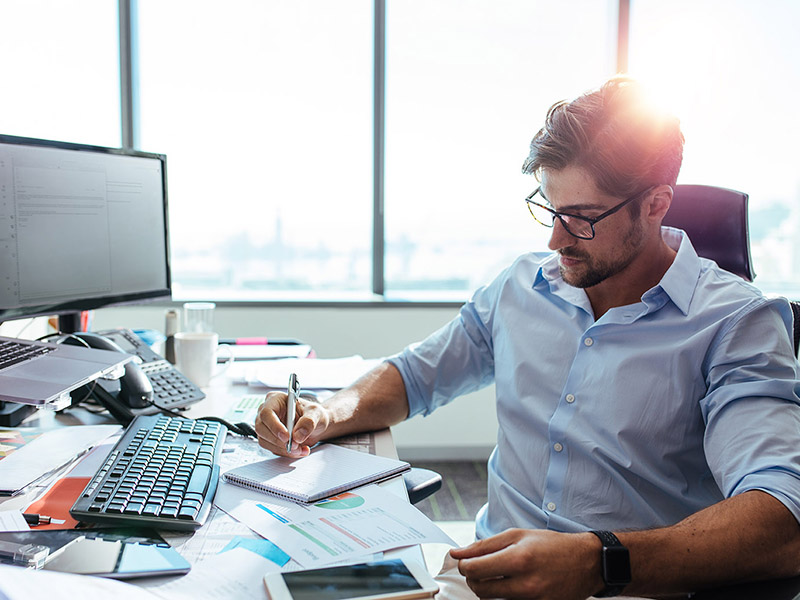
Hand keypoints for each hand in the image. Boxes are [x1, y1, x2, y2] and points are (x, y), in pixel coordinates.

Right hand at [254, 391, 330, 456]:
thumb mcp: (316, 413)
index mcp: (275, 399)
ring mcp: (267, 426)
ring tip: (301, 449)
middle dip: (279, 441)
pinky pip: (273, 449)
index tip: (287, 436)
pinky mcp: (270, 439)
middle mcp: (268, 413)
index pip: (267, 412)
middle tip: (295, 445)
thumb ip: (309, 421)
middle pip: (262, 428)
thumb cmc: (314, 414)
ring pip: (265, 441)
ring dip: (283, 449)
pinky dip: (286, 453)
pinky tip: (299, 450)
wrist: (317, 425)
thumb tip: (297, 435)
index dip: (274, 425)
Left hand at [450, 528, 601, 598]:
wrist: (585, 563)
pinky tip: (511, 585)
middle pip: (480, 589)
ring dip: (487, 589)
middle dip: (474, 578)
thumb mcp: (517, 536)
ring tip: (498, 575)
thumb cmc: (551, 546)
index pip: (475, 570)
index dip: (464, 566)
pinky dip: (504, 597)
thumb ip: (484, 545)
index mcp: (518, 559)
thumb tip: (457, 553)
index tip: (465, 562)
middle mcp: (526, 584)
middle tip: (480, 568)